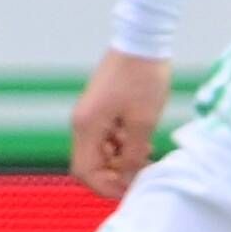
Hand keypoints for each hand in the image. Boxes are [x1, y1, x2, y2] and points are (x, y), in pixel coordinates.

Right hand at [67, 50, 172, 199]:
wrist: (142, 42)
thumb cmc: (143, 79)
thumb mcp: (143, 122)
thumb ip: (133, 154)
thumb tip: (127, 177)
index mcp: (86, 127)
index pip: (85, 171)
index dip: (106, 186)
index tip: (131, 189)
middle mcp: (82, 123)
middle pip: (90, 164)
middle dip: (114, 175)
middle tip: (142, 176)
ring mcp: (89, 115)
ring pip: (100, 152)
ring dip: (121, 160)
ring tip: (149, 158)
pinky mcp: (100, 109)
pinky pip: (106, 137)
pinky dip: (122, 146)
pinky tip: (144, 144)